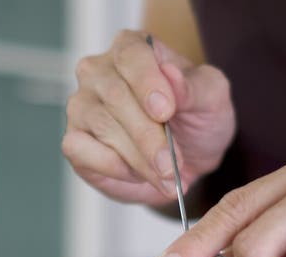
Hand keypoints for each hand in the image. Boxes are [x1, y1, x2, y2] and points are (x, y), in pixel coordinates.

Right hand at [62, 29, 235, 205]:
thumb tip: (171, 76)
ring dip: (138, 159)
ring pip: (103, 128)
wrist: (184, 161)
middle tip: (172, 166)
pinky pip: (82, 151)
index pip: (131, 56)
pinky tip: (135, 174)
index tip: (166, 112)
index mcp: (132, 49)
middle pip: (116, 97)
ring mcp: (82, 107)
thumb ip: (194, 87)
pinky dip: (112, 168)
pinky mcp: (74, 141)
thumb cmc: (195, 121)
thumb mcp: (211, 99)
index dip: (147, 83)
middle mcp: (99, 73)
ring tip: (165, 177)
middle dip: (149, 137)